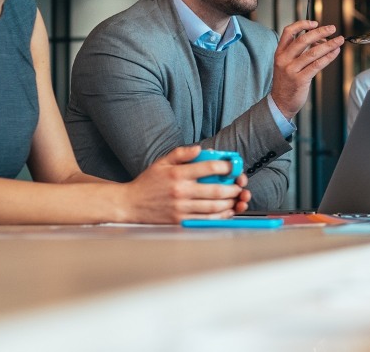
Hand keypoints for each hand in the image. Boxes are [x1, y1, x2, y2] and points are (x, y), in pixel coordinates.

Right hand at [122, 146, 250, 222]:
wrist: (130, 204)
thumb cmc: (148, 183)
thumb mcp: (162, 162)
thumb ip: (181, 153)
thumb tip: (200, 149)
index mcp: (178, 174)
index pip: (209, 167)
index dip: (227, 167)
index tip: (233, 167)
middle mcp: (181, 191)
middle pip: (216, 190)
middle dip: (233, 188)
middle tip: (239, 186)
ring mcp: (181, 208)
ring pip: (214, 206)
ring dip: (230, 202)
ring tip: (235, 198)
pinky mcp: (180, 221)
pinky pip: (206, 219)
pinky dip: (220, 216)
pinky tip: (226, 211)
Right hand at [271, 20, 343, 118]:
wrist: (280, 102)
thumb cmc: (287, 82)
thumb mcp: (287, 64)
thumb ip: (299, 52)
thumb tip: (319, 39)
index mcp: (279, 53)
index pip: (288, 32)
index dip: (302, 24)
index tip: (314, 23)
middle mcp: (284, 60)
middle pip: (303, 40)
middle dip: (320, 32)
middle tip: (332, 28)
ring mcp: (291, 70)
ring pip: (312, 52)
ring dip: (328, 45)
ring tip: (339, 40)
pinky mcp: (300, 80)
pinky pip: (317, 65)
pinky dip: (328, 57)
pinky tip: (335, 52)